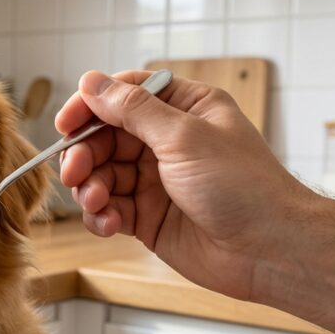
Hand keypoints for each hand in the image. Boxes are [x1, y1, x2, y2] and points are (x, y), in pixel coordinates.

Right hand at [56, 70, 311, 300]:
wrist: (268, 251)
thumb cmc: (243, 187)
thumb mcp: (184, 137)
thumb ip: (133, 110)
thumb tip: (91, 82)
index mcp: (184, 109)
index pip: (124, 95)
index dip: (90, 107)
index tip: (66, 124)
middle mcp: (166, 141)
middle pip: (104, 137)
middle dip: (85, 155)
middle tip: (75, 172)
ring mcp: (155, 181)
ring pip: (101, 175)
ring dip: (90, 188)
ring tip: (97, 203)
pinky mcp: (147, 217)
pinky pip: (108, 209)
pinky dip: (101, 216)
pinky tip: (109, 223)